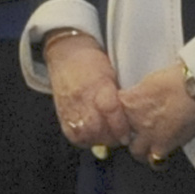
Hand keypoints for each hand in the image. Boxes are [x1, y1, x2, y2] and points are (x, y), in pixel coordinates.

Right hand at [45, 34, 130, 151]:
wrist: (66, 53)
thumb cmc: (92, 62)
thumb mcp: (110, 74)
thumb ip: (119, 96)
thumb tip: (132, 117)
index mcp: (98, 85)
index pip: (111, 111)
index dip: (121, 127)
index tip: (128, 135)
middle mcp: (83, 98)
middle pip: (100, 129)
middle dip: (113, 137)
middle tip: (120, 137)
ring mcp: (71, 108)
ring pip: (87, 136)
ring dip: (100, 140)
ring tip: (108, 136)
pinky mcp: (62, 116)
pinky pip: (75, 137)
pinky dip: (86, 139)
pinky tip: (93, 136)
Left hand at [116, 64, 194, 165]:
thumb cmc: (180, 78)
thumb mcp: (151, 79)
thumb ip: (140, 92)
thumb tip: (139, 96)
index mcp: (128, 101)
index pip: (112, 113)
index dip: (119, 116)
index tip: (124, 117)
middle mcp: (133, 120)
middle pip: (121, 134)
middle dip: (127, 134)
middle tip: (135, 132)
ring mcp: (148, 135)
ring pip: (135, 151)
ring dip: (140, 149)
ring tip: (147, 146)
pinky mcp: (163, 146)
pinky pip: (155, 161)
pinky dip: (158, 160)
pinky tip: (161, 157)